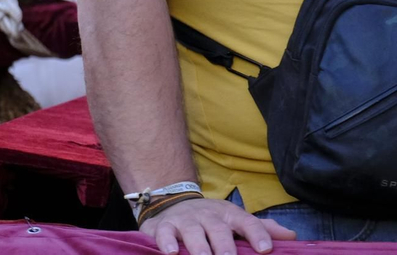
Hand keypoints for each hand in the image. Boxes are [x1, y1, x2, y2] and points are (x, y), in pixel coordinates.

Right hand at [140, 196, 294, 254]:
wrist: (172, 203)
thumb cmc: (211, 220)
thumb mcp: (235, 221)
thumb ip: (261, 229)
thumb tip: (291, 236)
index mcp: (229, 215)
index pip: (247, 222)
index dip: (257, 234)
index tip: (265, 249)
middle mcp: (207, 216)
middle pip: (218, 229)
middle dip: (225, 246)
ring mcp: (184, 220)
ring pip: (193, 232)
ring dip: (199, 247)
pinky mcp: (163, 226)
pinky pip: (164, 233)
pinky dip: (167, 242)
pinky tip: (172, 252)